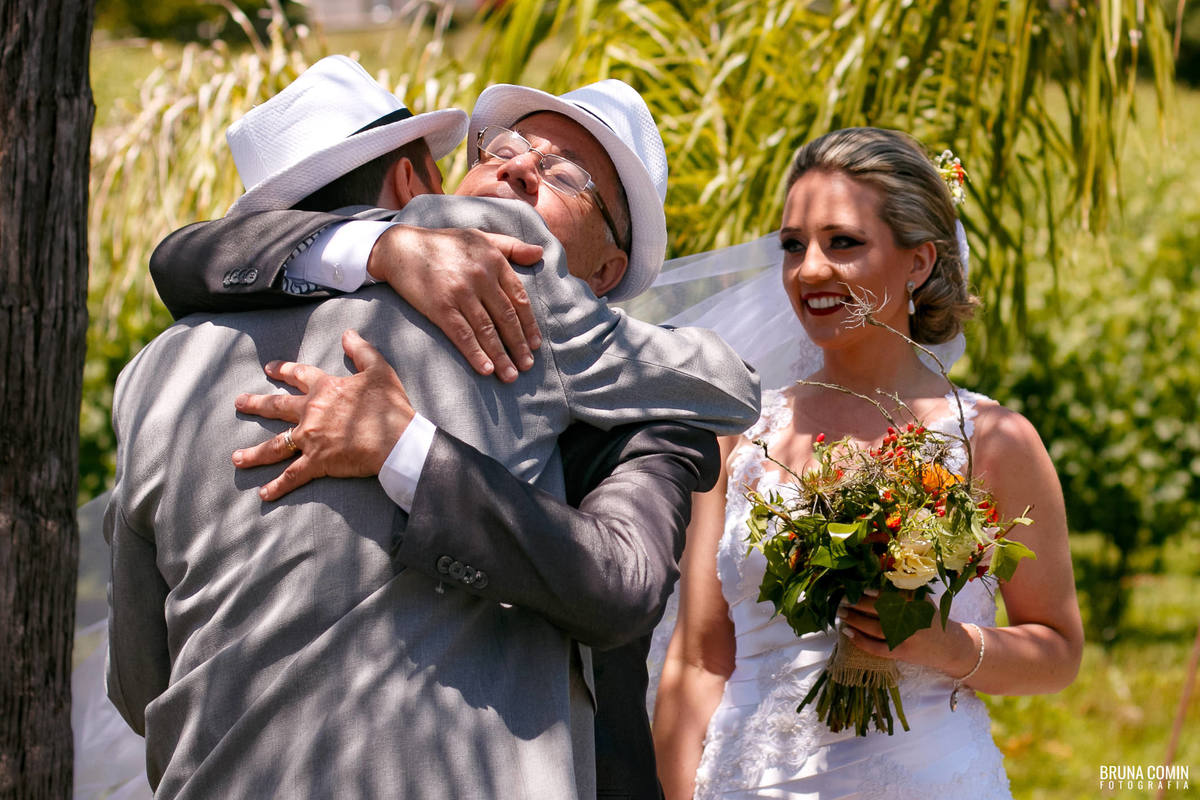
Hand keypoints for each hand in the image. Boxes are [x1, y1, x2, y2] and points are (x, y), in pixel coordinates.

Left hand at [232, 330, 414, 500]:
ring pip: (275, 445)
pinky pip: (292, 475)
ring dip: (254, 454)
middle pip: (276, 407)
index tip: (269, 368)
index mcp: (325, 389)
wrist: (396, 440)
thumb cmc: (389, 406)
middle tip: (239, 403)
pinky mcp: (317, 462)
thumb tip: (347, 334)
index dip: (283, 369)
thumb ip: (361, 350)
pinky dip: (278, 486)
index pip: (299, 375)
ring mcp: (311, 438)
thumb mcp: (379, 370)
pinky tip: (264, 494)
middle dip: (255, 404)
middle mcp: (311, 412)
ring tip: (237, 458)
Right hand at [367, 225, 543, 382]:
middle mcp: (481, 277)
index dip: (529, 324)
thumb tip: (540, 253)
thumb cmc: (444, 243)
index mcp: (494, 261)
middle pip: (506, 318)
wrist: (401, 248)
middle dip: (519, 345)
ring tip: (511, 376)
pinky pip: (463, 335)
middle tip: (528, 366)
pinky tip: (486, 369)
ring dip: (501, 356)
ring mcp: (460, 292)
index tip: (536, 344)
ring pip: (487, 330)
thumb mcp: (480, 237)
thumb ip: (512, 246)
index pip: (519, 299)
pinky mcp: (440, 307)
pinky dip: (476, 354)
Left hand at [837, 590, 977, 676]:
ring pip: (874, 628)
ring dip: (855, 620)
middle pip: (878, 610)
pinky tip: (847, 632)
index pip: (889, 593)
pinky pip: (876, 648)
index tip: (854, 584)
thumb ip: (901, 589)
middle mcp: (911, 618)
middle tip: (841, 598)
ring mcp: (906, 637)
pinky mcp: (901, 653)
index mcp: (916, 602)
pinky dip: (860, 641)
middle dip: (857, 603)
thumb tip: (872, 573)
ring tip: (841, 612)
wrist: (950, 646)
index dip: (870, 590)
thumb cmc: (929, 618)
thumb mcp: (921, 600)